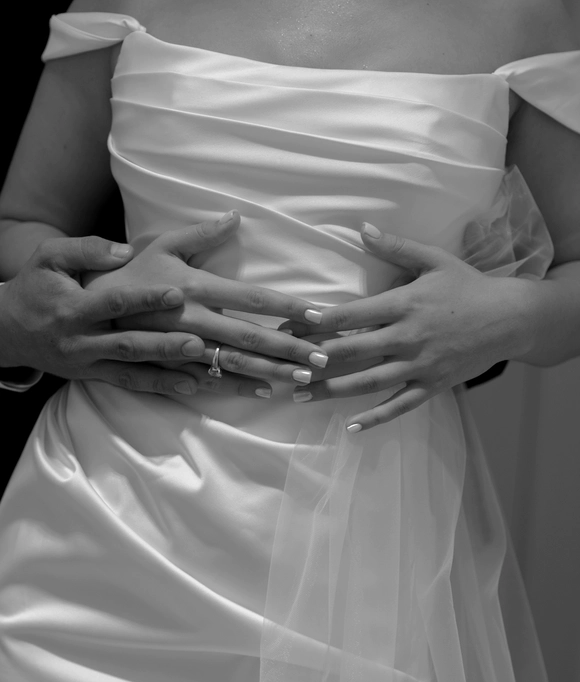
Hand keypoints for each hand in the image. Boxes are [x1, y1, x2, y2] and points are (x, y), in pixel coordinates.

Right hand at [0, 235, 206, 395]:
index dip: (146, 299)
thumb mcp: (49, 257)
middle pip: (127, 345)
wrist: (5, 329)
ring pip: (130, 371)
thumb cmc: (34, 287)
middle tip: (198, 342)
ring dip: (166, 375)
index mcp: (73, 308)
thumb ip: (87, 249)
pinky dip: (157, 387)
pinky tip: (186, 387)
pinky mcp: (92, 376)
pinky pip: (127, 384)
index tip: (178, 294)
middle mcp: (81, 341)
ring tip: (198, 377)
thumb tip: (125, 250)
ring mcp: (87, 363)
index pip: (115, 304)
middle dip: (163, 345)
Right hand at [88, 212, 328, 398]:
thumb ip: (200, 233)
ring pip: (234, 364)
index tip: (320, 315)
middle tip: (327, 357)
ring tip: (305, 380)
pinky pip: (208, 382)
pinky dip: (236, 388)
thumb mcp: (161, 245)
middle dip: (292, 348)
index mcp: (196, 287)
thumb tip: (235, 216)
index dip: (289, 306)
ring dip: (272, 372)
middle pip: (252, 336)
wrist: (78, 310)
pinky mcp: (168, 368)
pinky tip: (265, 393)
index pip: (253, 297)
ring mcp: (181, 348)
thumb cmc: (125, 275)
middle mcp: (193, 319)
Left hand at [280, 224, 530, 430]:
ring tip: (300, 396)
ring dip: (331, 390)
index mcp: (405, 304)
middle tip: (283, 364)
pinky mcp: (431, 385)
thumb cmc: (467, 287)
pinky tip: (351, 427)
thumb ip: (396, 247)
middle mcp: (408, 338)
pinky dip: (376, 417)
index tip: (291, 325)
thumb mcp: (434, 259)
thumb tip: (362, 229)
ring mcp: (419, 366)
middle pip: (352, 351)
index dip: (319, 321)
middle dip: (314, 359)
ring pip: (368, 382)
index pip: (353, 314)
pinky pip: (399, 406)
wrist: (510, 319)